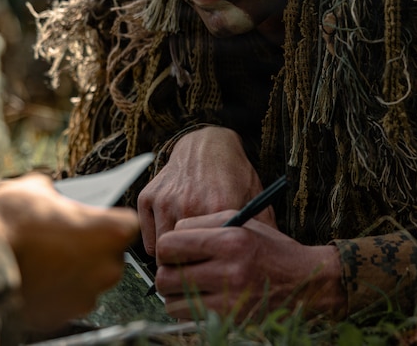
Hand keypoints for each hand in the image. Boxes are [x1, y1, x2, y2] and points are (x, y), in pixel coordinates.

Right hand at [0, 172, 138, 333]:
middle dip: (91, 246)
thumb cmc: (11, 222)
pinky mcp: (64, 317)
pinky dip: (56, 291)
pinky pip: (67, 299)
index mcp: (111, 233)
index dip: (108, 219)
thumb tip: (50, 189)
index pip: (128, 223)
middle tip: (63, 237)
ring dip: (75, 270)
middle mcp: (107, 268)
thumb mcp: (34, 188)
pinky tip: (36, 277)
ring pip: (89, 279)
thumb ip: (54, 189)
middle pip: (111, 255)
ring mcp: (87, 296)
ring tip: (46, 258)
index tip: (92, 217)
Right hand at [138, 126, 271, 255]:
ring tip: (186, 246)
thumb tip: (269, 262)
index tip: (212, 272)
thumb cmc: (232, 173)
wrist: (207, 144)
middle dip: (188, 265)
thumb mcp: (254, 197)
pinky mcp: (148, 196)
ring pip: (161, 249)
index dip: (210, 268)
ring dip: (172, 253)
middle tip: (196, 264)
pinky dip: (157, 241)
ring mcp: (165, 200)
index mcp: (218, 207)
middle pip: (181, 257)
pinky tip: (173, 232)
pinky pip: (147, 237)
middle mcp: (188, 203)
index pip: (208, 256)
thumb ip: (262, 229)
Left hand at [152, 211, 344, 319]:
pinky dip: (186, 308)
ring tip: (190, 284)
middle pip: (166, 275)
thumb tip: (172, 234)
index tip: (174, 249)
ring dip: (174, 293)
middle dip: (167, 271)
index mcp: (231, 240)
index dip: (168, 247)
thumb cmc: (272, 250)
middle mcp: (229, 270)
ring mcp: (229, 299)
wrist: (307, 283)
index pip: (171, 244)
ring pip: (171, 300)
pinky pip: (187, 316)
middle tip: (177, 269)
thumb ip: (205, 223)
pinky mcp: (230, 319)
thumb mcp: (243, 223)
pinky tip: (201, 298)